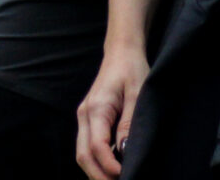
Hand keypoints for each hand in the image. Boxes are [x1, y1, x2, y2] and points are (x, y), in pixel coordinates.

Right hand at [75, 46, 146, 178]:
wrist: (121, 52)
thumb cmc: (132, 70)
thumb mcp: (137, 94)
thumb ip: (129, 123)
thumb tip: (125, 150)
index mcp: (97, 108)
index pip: (97, 146)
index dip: (108, 166)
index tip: (125, 175)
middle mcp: (85, 115)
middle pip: (83, 155)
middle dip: (98, 176)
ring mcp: (84, 117)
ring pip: (82, 153)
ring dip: (96, 171)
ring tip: (117, 179)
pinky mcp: (89, 119)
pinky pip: (87, 146)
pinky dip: (97, 161)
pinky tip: (112, 169)